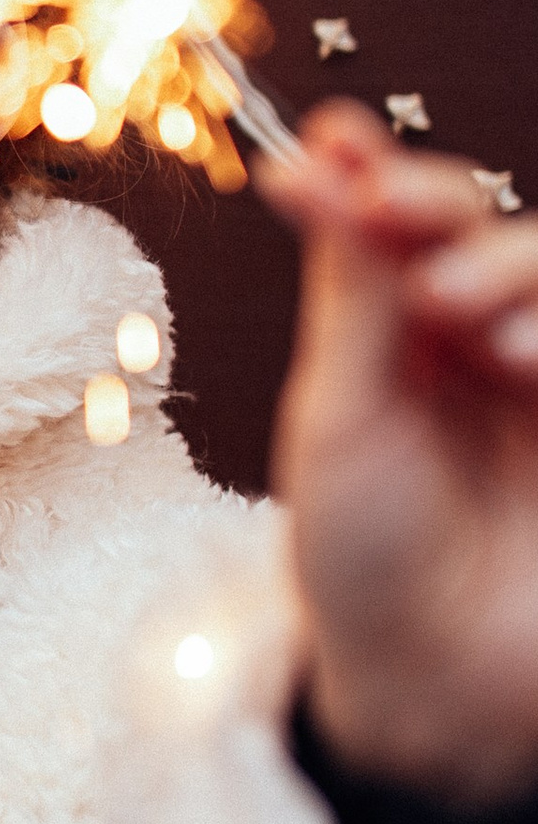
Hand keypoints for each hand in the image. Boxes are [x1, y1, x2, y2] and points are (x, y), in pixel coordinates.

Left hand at [263, 99, 537, 804]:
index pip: (403, 217)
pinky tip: (524, 356)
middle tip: (417, 267)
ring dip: (516, 268)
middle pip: (492, 226)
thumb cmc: (362, 553)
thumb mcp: (338, 411)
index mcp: (399, 328)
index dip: (377, 172)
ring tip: (466, 318)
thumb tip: (307, 164)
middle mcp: (480, 338)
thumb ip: (349, 289)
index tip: (335, 143)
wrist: (434, 679)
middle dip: (450, 219)